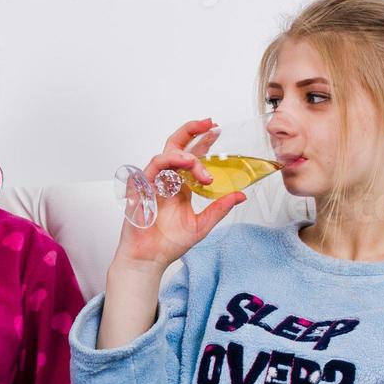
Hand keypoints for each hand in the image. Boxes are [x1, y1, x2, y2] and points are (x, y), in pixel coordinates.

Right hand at [113, 118, 246, 272]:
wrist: (149, 259)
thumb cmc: (169, 244)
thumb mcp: (203, 225)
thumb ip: (220, 208)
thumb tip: (241, 195)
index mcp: (181, 186)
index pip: (192, 157)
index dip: (203, 141)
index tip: (216, 129)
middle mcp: (167, 180)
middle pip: (176, 146)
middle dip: (192, 131)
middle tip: (209, 124)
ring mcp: (153, 183)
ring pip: (167, 155)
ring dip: (185, 156)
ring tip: (198, 164)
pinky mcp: (141, 189)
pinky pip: (152, 168)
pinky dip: (168, 163)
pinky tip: (182, 166)